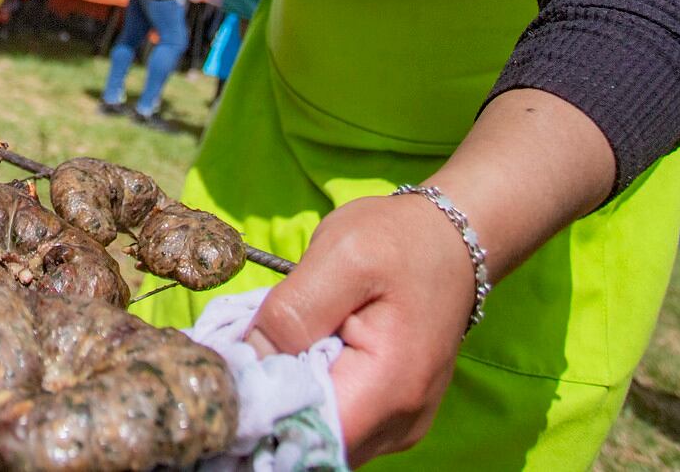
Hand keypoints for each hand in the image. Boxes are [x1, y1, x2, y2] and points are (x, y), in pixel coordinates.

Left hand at [244, 191, 476, 463]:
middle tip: (239, 356)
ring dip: (286, 400)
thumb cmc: (397, 241)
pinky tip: (294, 357)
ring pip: (320, 434)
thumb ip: (293, 311)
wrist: (449, 240)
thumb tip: (247, 361)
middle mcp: (400, 422)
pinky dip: (305, 396)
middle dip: (269, 404)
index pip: (311, 431)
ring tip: (270, 349)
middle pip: (312, 439)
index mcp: (391, 386)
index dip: (263, 410)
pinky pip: (334, 421)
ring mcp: (396, 425)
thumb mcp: (340, 255)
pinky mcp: (388, 416)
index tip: (230, 374)